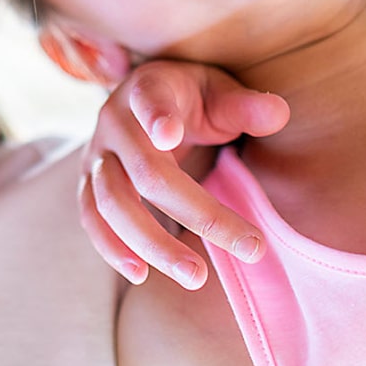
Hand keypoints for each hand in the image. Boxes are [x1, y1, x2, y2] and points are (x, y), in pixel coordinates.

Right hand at [80, 60, 288, 288]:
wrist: (142, 102)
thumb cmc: (190, 99)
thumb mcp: (219, 93)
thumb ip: (244, 105)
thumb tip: (276, 114)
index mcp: (146, 89)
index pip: (150, 100)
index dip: (158, 116)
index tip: (169, 134)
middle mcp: (113, 122)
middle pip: (147, 172)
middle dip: (196, 214)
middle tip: (246, 248)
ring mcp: (96, 156)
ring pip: (112, 204)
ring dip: (151, 243)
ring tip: (194, 276)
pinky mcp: (88, 184)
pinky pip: (92, 219)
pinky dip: (110, 248)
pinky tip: (140, 274)